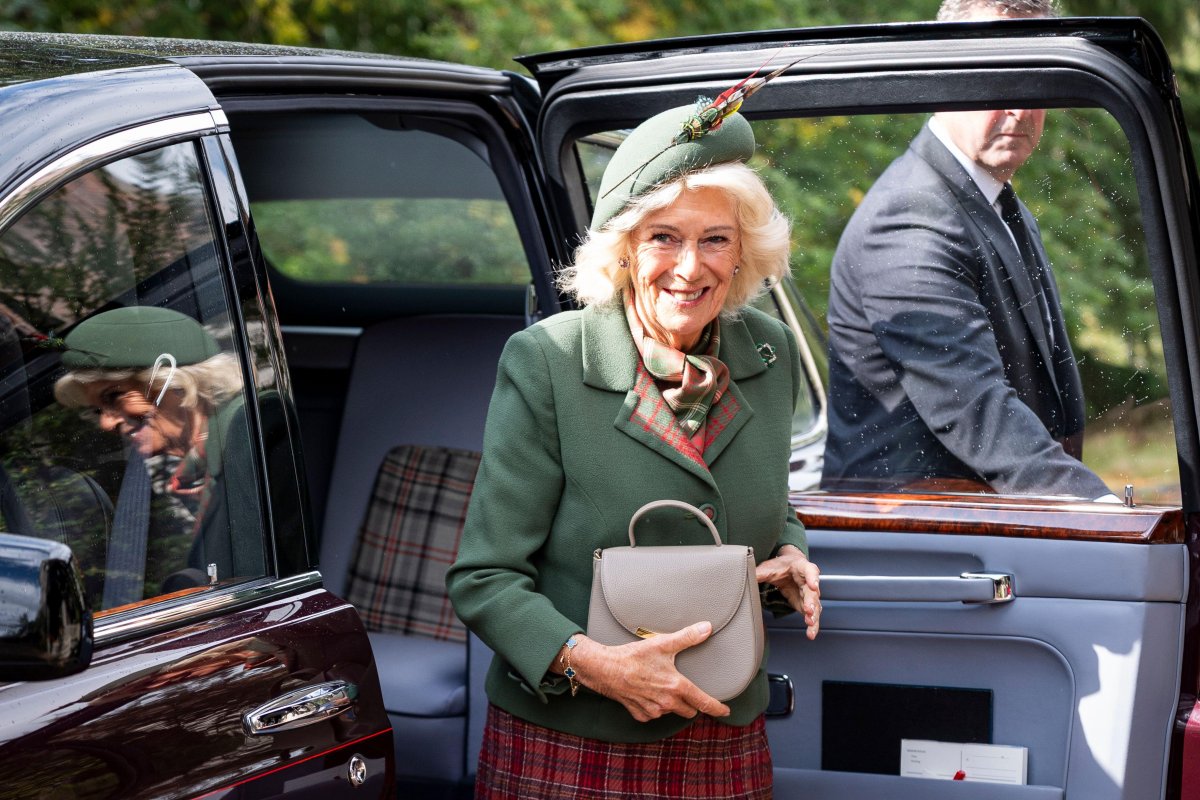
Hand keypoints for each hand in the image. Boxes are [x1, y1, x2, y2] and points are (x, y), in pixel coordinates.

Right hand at [567, 625, 730, 721]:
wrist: (605, 668)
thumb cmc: (633, 656)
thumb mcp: (662, 643)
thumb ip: (687, 637)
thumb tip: (706, 628)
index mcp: (676, 687)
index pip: (704, 703)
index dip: (717, 708)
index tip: (725, 711)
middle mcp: (667, 703)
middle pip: (689, 710)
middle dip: (691, 703)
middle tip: (686, 691)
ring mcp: (653, 711)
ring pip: (671, 712)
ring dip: (671, 703)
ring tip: (662, 687)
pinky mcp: (640, 714)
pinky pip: (653, 714)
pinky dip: (654, 706)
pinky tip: (647, 693)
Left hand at [756, 545, 820, 638]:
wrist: (788, 568)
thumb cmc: (781, 566)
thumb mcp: (768, 567)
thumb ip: (758, 573)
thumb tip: (743, 577)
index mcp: (801, 567)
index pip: (810, 570)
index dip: (812, 578)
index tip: (813, 585)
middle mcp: (809, 581)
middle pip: (813, 591)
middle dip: (811, 601)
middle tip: (808, 611)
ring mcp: (809, 594)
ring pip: (815, 605)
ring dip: (813, 616)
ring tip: (810, 624)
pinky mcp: (806, 605)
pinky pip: (811, 615)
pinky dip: (811, 625)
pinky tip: (810, 633)